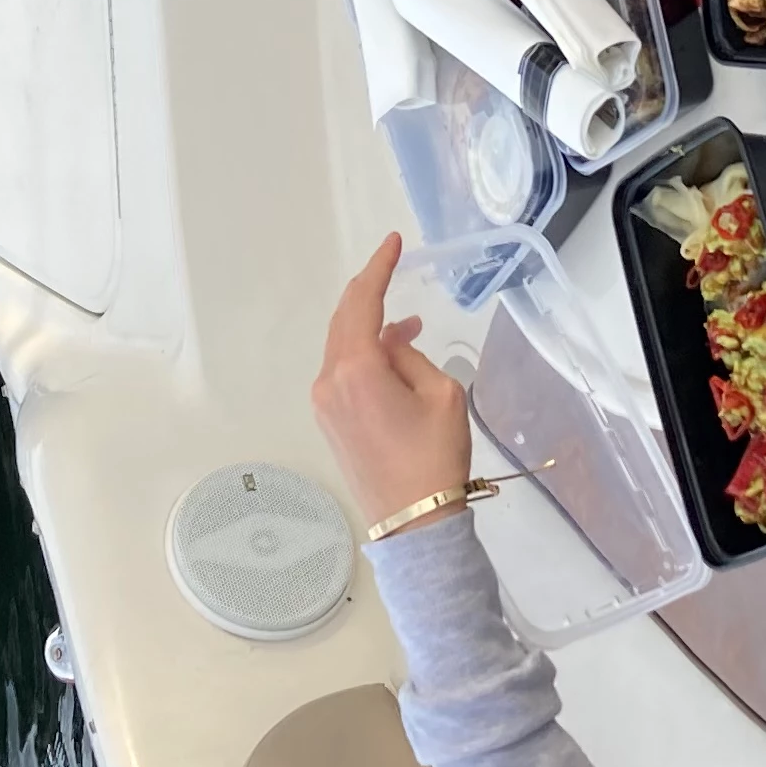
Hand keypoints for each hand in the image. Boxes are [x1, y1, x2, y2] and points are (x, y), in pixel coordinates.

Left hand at [309, 234, 473, 522]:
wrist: (414, 523)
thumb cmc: (434, 457)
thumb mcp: (441, 394)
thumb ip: (412, 357)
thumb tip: (393, 346)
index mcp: (356, 369)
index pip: (364, 302)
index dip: (379, 268)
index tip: (393, 242)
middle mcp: (330, 381)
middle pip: (344, 321)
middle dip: (368, 292)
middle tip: (391, 268)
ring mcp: (324, 404)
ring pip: (342, 347)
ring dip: (370, 328)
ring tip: (410, 328)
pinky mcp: (330, 423)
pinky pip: (343, 372)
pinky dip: (364, 354)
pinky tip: (393, 359)